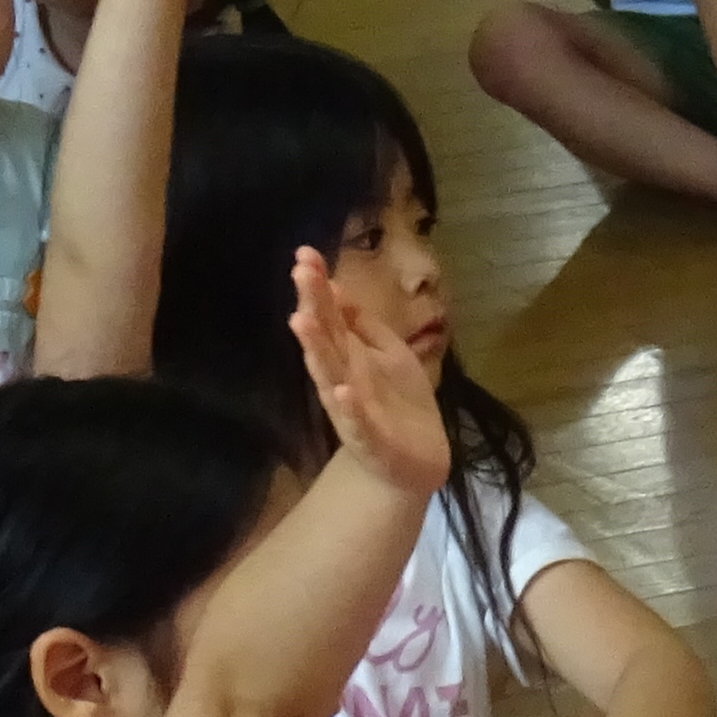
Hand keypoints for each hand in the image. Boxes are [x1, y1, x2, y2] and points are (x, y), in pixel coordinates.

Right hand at [288, 250, 457, 493]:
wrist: (415, 463)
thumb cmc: (398, 402)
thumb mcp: (387, 354)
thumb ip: (361, 324)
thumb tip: (336, 286)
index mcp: (349, 355)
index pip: (329, 316)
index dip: (318, 286)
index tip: (305, 253)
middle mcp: (342, 377)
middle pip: (324, 338)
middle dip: (312, 306)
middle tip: (300, 272)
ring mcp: (352, 409)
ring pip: (329, 375)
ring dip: (316, 349)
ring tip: (302, 320)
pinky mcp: (369, 439)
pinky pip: (356, 421)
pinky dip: (349, 407)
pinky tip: (342, 390)